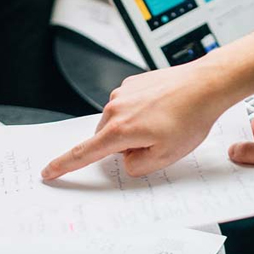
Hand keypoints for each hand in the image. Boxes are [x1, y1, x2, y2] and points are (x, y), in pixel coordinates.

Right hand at [42, 59, 236, 179]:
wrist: (205, 85)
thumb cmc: (190, 118)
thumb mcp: (165, 157)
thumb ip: (137, 166)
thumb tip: (126, 159)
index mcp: (119, 130)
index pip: (83, 153)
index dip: (63, 165)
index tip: (48, 171)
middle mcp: (115, 108)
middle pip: (107, 139)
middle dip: (125, 146)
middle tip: (157, 142)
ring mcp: (122, 92)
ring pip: (118, 122)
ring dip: (134, 128)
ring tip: (165, 123)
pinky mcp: (132, 82)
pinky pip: (128, 106)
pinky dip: (140, 112)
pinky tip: (163, 110)